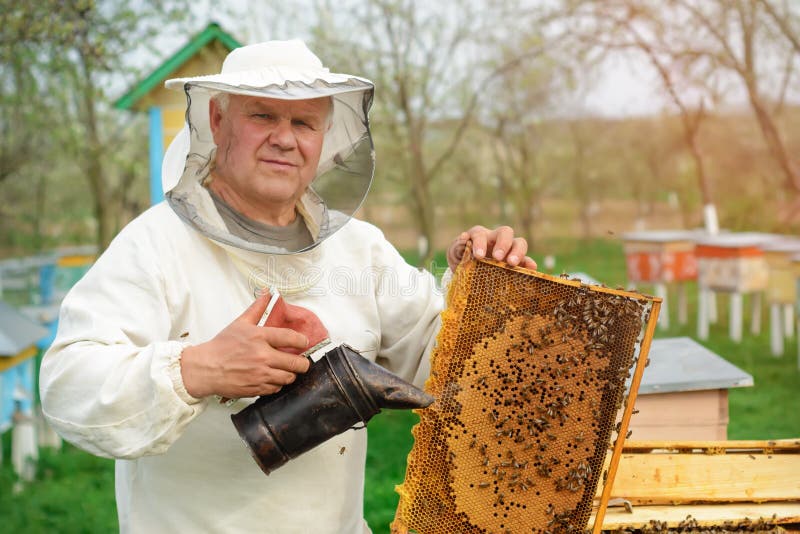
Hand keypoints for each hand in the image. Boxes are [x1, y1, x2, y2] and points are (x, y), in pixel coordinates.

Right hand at [180, 292, 310, 398]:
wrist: (206, 368)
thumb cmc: (221, 346)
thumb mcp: (240, 323)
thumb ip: (257, 308)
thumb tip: (267, 293)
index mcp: (260, 337)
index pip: (291, 338)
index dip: (302, 341)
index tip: (303, 342)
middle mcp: (263, 356)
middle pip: (297, 363)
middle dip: (302, 362)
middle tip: (301, 361)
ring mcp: (260, 374)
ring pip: (289, 377)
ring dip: (290, 374)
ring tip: (286, 369)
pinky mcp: (257, 388)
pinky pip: (276, 388)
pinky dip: (278, 384)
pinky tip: (273, 377)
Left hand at [446, 225, 537, 271]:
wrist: (467, 275)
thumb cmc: (461, 260)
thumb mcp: (455, 254)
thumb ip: (457, 247)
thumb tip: (464, 238)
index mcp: (479, 235)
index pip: (480, 234)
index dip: (480, 243)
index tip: (478, 256)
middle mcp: (496, 239)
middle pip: (505, 232)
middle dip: (503, 244)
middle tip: (498, 258)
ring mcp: (508, 249)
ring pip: (519, 242)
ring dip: (518, 252)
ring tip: (512, 263)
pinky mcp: (517, 262)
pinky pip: (527, 260)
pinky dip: (529, 263)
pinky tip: (531, 269)